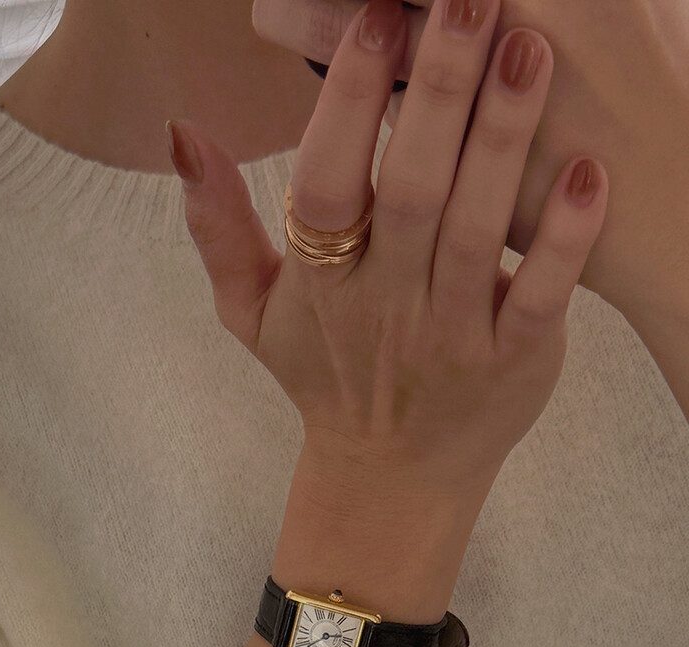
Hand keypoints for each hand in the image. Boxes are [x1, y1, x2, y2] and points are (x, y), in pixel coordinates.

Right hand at [171, 0, 607, 503]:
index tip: (375, 17)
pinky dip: (567, 239)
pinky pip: (541, 297)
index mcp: (321, 283)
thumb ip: (217, 227)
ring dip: (506, 139)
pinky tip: (590, 169)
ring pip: (477, 230)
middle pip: (410, 190)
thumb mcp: (252, 313)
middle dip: (440, 90)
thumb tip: (182, 133)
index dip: (350, 104)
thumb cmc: (325, 373)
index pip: (325, 186)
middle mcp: (384, 305)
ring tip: (530, 47)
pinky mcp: (513, 361)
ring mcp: (451, 336)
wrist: (391, 474)